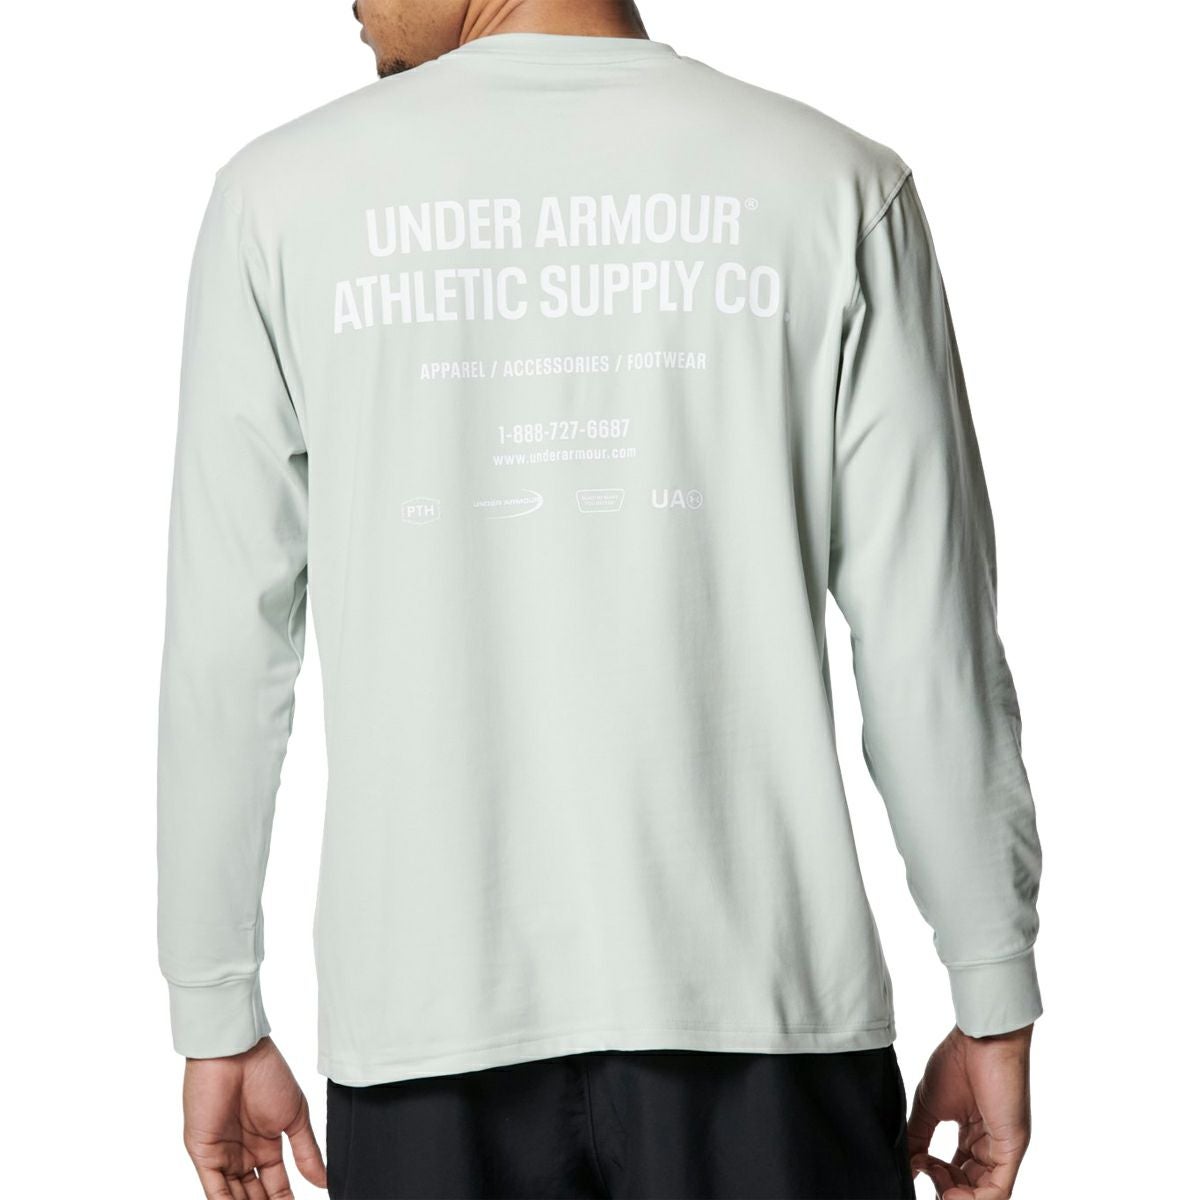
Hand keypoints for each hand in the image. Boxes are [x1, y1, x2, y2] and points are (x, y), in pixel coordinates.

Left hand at [182, 1035, 327, 1197]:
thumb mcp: (294, 1116)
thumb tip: (325, 1181)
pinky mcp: (204, 1156)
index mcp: (266, 1144)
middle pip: (255, 1197)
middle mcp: (243, 1155)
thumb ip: (307, 1152)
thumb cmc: (267, 1073)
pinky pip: (215, 1191)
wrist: (238, 1053)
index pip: (277, 1186)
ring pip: (235, 1198)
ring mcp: (223, 1156)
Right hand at [907, 1023, 1032, 1198]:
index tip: (916, 1162)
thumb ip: (918, 1135)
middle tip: (924, 1169)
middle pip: (971, 1187)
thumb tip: (905, 1164)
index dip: (936, 1177)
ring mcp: (1003, 1148)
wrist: (979, 1037)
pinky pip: (999, 1191)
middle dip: (945, 1189)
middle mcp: (991, 1146)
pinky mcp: (1012, 1148)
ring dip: (957, 1196)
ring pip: (986, 1194)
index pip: (958, 1172)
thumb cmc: (957, 1060)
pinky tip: (951, 1192)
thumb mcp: (929, 1104)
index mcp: (974, 1135)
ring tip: (935, 1179)